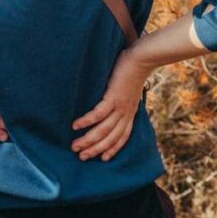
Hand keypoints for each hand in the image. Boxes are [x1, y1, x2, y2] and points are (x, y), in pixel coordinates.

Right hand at [71, 47, 153, 161]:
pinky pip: (98, 114)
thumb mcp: (129, 88)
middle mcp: (126, 113)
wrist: (141, 59)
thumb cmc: (132, 69)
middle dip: (95, 149)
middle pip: (110, 138)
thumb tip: (111, 98)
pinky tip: (75, 126)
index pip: (122, 137)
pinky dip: (86, 121)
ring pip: (103, 130)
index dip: (113, 148)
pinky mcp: (113, 98)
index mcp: (130, 112)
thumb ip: (122, 97)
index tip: (103, 158)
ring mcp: (120, 107)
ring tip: (75, 146)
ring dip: (88, 140)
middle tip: (81, 157)